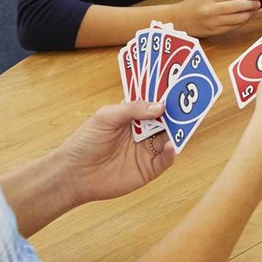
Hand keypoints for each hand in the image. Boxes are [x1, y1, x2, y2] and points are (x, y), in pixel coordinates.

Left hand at [53, 100, 177, 208]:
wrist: (73, 174)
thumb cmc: (85, 142)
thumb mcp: (106, 117)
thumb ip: (132, 109)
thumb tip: (160, 106)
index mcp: (133, 117)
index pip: (154, 104)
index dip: (165, 97)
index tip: (178, 87)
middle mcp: (143, 133)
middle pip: (167, 121)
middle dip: (177, 113)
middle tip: (188, 106)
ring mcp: (147, 151)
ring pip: (169, 139)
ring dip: (178, 132)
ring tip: (183, 125)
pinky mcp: (148, 169)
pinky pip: (165, 160)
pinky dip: (171, 153)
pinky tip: (171, 146)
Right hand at [174, 0, 261, 35]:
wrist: (179, 19)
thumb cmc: (193, 5)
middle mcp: (212, 9)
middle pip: (239, 6)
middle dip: (251, 4)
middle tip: (258, 2)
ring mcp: (214, 22)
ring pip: (239, 18)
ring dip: (249, 14)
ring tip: (254, 10)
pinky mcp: (215, 32)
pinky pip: (233, 27)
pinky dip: (242, 22)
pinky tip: (246, 18)